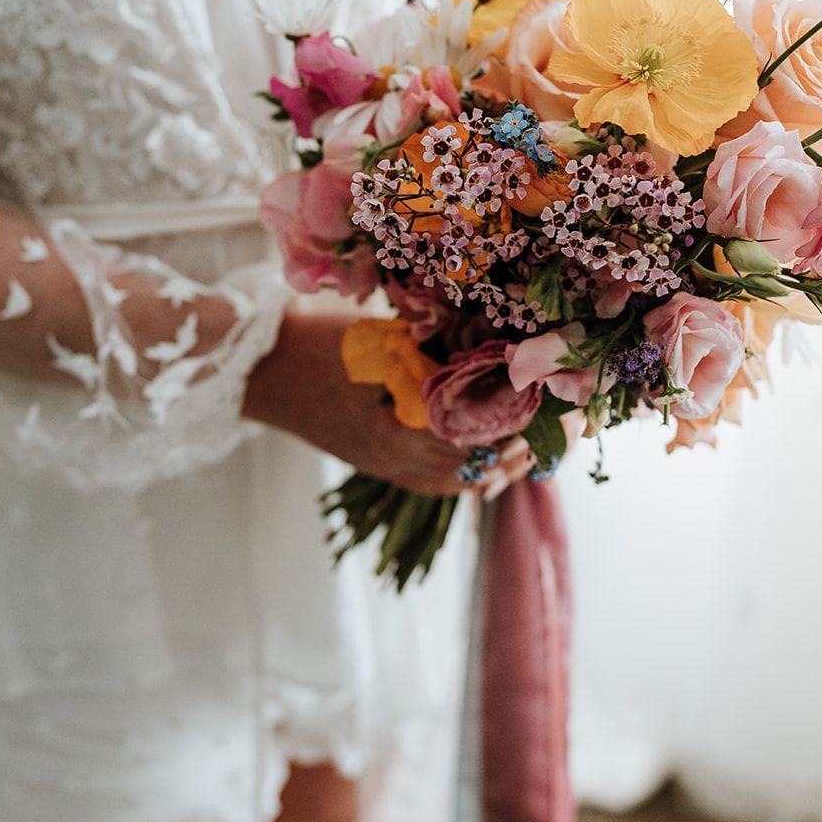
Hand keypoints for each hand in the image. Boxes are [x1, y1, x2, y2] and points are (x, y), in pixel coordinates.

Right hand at [244, 312, 527, 496]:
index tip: (555, 408)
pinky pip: (429, 484)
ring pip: (455, 481)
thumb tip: (497, 349)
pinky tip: (486, 470)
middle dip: (522, 448)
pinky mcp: (375, 465)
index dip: (524, 423)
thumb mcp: (383, 337)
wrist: (261, 371)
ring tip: (531, 453)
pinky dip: (464, 478)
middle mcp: (396, 454)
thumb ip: (435, 350)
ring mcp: (384, 465)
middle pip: (476, 464)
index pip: (481, 434)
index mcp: (401, 422)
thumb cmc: (320, 340)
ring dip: (496, 469)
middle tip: (559, 433)